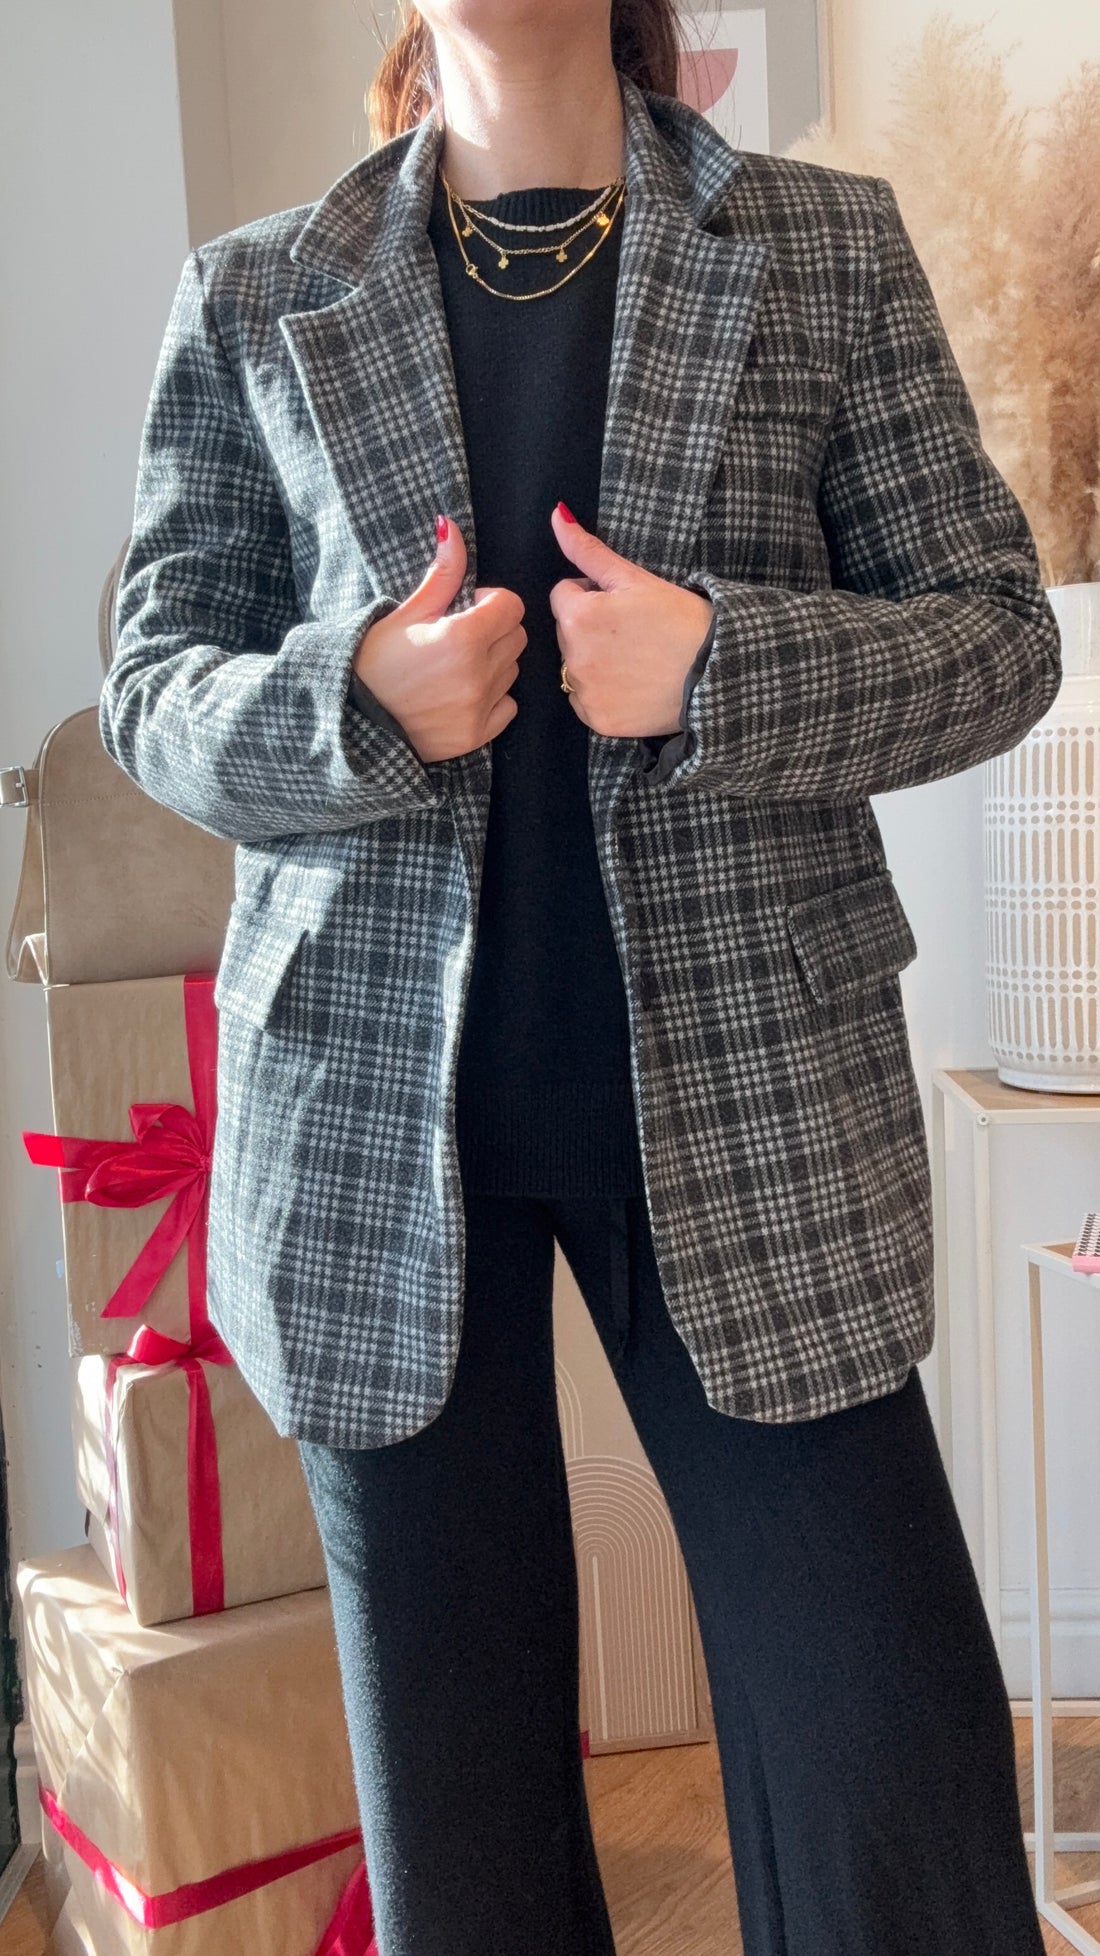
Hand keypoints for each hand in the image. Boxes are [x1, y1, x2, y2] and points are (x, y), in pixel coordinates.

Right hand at [353, 518, 526, 762]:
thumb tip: (452, 528)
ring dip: (494, 663)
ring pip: (512, 670)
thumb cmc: (374, 662)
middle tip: (459, 637)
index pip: (511, 605)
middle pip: (516, 636)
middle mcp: (478, 673)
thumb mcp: (405, 613)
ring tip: (456, 668)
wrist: (353, 719)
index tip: (467, 608)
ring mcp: (480, 707)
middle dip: (495, 630)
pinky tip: (461, 695)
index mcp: (463, 636)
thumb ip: (442, 574)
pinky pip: (508, 706)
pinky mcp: (477, 735)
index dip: (490, 602)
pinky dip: (493, 699)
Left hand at [548, 502, 713, 737]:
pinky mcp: (598, 721)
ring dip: (594, 660)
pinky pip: (586, 701)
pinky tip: (633, 686)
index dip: (593, 595)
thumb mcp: (635, 578)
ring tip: (636, 659)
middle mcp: (573, 657)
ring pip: (574, 667)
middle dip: (590, 627)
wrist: (716, 672)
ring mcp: (585, 693)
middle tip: (633, 633)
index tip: (623, 605)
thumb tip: (557, 514)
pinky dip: (603, 694)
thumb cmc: (680, 619)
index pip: (564, 595)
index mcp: (578, 616)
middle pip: (566, 632)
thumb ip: (588, 549)